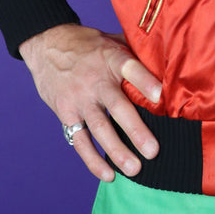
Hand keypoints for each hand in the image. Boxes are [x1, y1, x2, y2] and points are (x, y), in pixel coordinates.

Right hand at [19, 24, 162, 181]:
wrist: (48, 44)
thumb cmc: (88, 44)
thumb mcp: (112, 39)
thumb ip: (134, 52)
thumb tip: (166, 65)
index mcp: (111, 57)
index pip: (130, 67)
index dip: (145, 80)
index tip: (160, 94)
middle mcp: (96, 80)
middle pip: (117, 106)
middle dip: (135, 130)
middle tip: (152, 150)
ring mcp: (80, 98)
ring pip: (99, 128)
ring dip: (116, 150)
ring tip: (134, 169)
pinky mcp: (66, 113)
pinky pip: (80, 140)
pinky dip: (92, 159)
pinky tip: (108, 174)